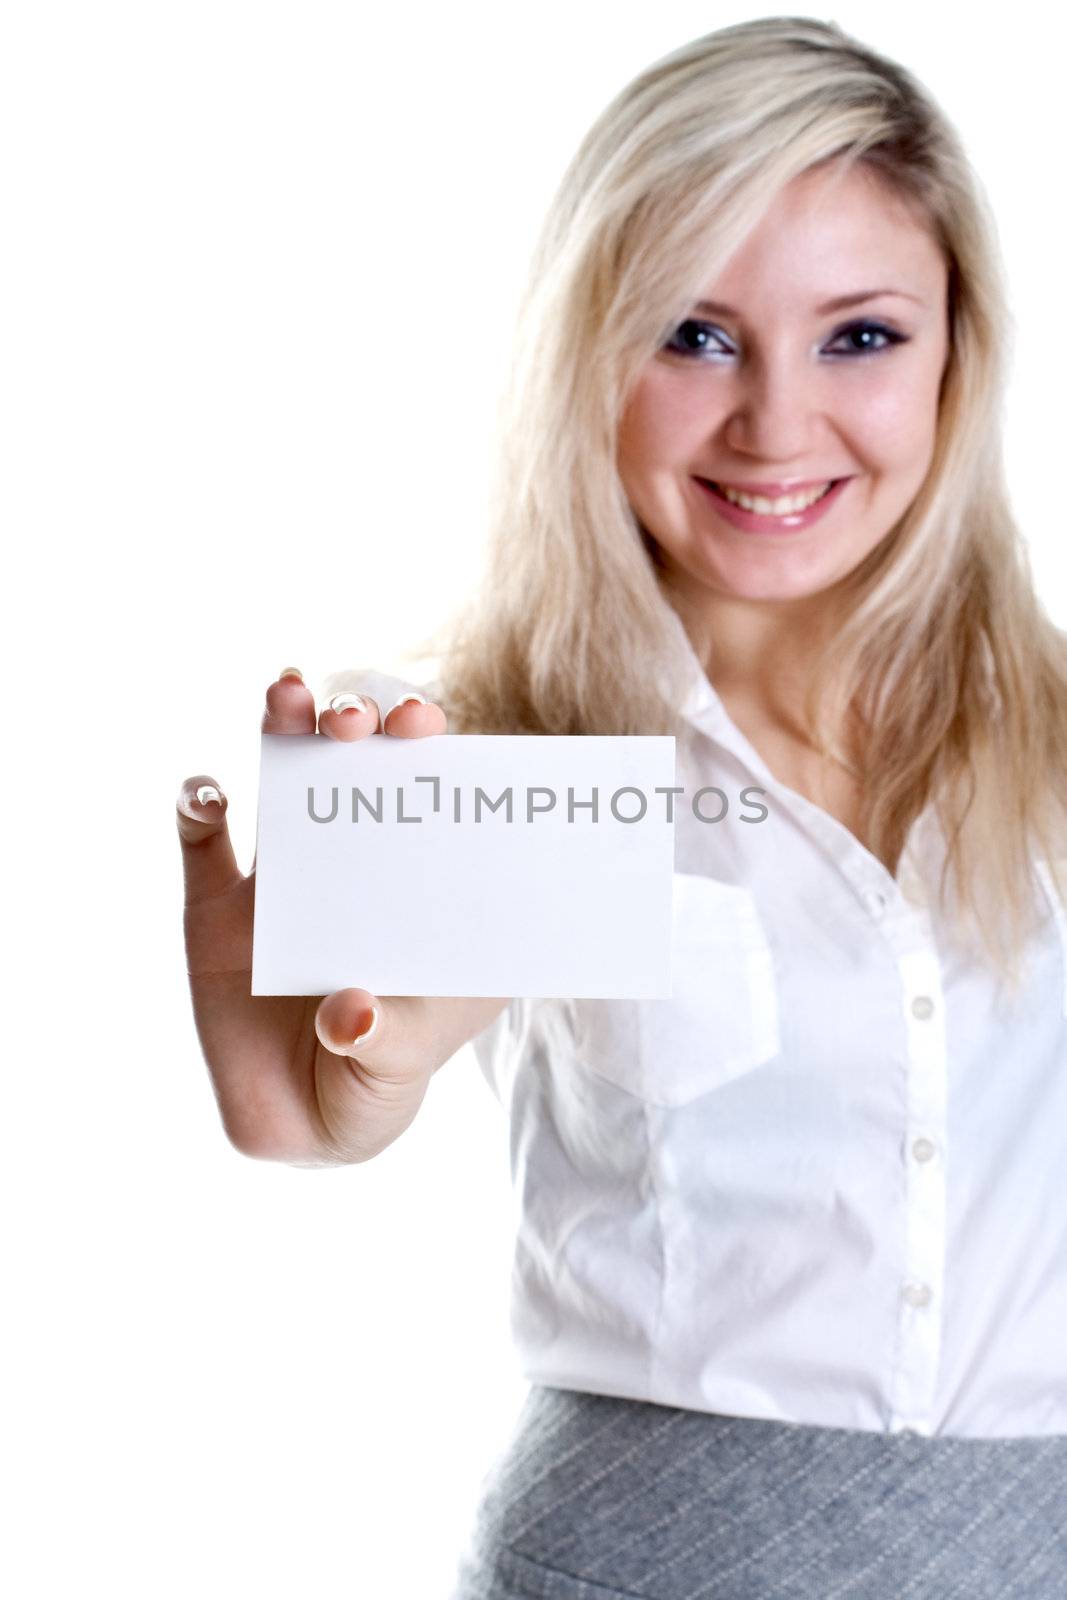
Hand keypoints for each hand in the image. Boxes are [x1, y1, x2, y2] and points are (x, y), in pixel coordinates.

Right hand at [177, 671, 448, 1164]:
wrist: (301, 1125)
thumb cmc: (379, 1080)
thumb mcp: (400, 1063)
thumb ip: (386, 1039)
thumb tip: (348, 1015)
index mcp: (419, 884)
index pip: (431, 793)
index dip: (428, 749)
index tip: (423, 727)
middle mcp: (357, 859)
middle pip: (360, 763)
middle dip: (360, 721)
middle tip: (357, 718)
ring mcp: (287, 875)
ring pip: (285, 776)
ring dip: (285, 727)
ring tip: (287, 695)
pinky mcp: (217, 907)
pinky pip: (201, 838)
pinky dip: (199, 802)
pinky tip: (209, 795)